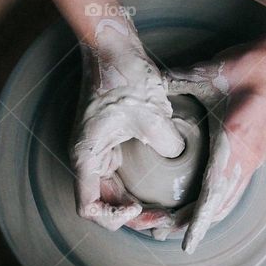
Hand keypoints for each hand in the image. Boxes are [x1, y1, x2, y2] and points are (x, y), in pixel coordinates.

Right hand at [72, 30, 184, 230]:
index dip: (112, 216)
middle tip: (163, 219)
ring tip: (164, 211)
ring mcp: (99, 151)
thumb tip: (178, 158)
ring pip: (112, 193)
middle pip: (102, 205)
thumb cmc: (123, 76)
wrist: (113, 46)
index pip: (88, 207)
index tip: (138, 207)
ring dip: (135, 205)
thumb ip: (167, 144)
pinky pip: (121, 177)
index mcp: (86, 156)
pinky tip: (160, 189)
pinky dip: (137, 189)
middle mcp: (88, 158)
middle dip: (132, 216)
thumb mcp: (152, 114)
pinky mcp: (110, 143)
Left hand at [165, 40, 265, 252]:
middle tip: (157, 232)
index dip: (197, 223)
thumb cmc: (257, 64)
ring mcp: (253, 159)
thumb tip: (147, 87)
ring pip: (226, 200)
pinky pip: (234, 188)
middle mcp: (247, 160)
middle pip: (217, 207)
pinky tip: (199, 202)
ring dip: (201, 216)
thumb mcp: (212, 72)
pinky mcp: (255, 153)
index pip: (213, 195)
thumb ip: (177, 82)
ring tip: (172, 224)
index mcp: (235, 145)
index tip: (185, 245)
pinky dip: (214, 203)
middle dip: (187, 224)